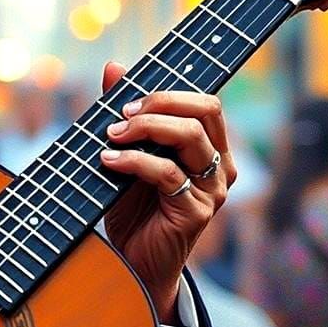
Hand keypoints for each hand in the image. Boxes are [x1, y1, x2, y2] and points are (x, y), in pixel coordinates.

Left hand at [98, 62, 236, 320]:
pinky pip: (167, 173)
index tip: (125, 99)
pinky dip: (133, 161)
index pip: (206, 103)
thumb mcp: (126, 153)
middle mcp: (219, 166)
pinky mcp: (196, 213)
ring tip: (111, 136)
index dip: (168, 93)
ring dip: (144, 129)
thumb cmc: (131, 205)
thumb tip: (114, 66)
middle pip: (203, 111)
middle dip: (158, 104)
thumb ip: (125, 113)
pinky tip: (108, 162)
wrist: (131, 261)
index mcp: (210, 148)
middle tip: (120, 115)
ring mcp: (212, 190)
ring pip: (189, 137)